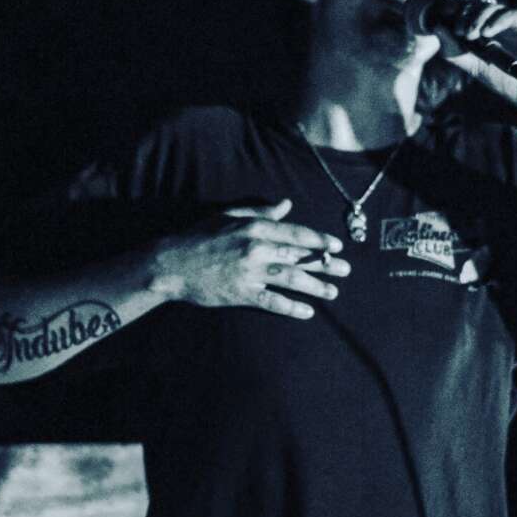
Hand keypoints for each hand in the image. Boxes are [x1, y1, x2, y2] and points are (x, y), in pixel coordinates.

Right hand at [149, 199, 348, 319]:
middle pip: (299, 257)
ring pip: (291, 279)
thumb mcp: (228, 217)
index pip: (296, 234)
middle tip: (345, 270)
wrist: (171, 264)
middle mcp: (255, 249)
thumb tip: (287, 205)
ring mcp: (249, 272)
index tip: (337, 246)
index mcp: (254, 228)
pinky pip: (272, 301)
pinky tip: (307, 312)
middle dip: (325, 264)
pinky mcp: (241, 293)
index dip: (319, 240)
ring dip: (315, 287)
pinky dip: (291, 307)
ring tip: (333, 293)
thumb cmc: (198, 237)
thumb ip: (260, 212)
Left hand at [439, 0, 516, 116]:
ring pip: (492, 8)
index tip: (443, 16)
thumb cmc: (510, 82)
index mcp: (485, 32)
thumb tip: (438, 30)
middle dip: (465, 15)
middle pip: (478, 7)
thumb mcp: (477, 68)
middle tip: (459, 30)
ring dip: (478, 18)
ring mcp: (515, 21)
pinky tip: (488, 32)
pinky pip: (511, 14)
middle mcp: (499, 23)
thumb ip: (457, 52)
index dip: (455, 10)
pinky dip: (497, 21)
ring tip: (472, 34)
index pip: (467, 13)